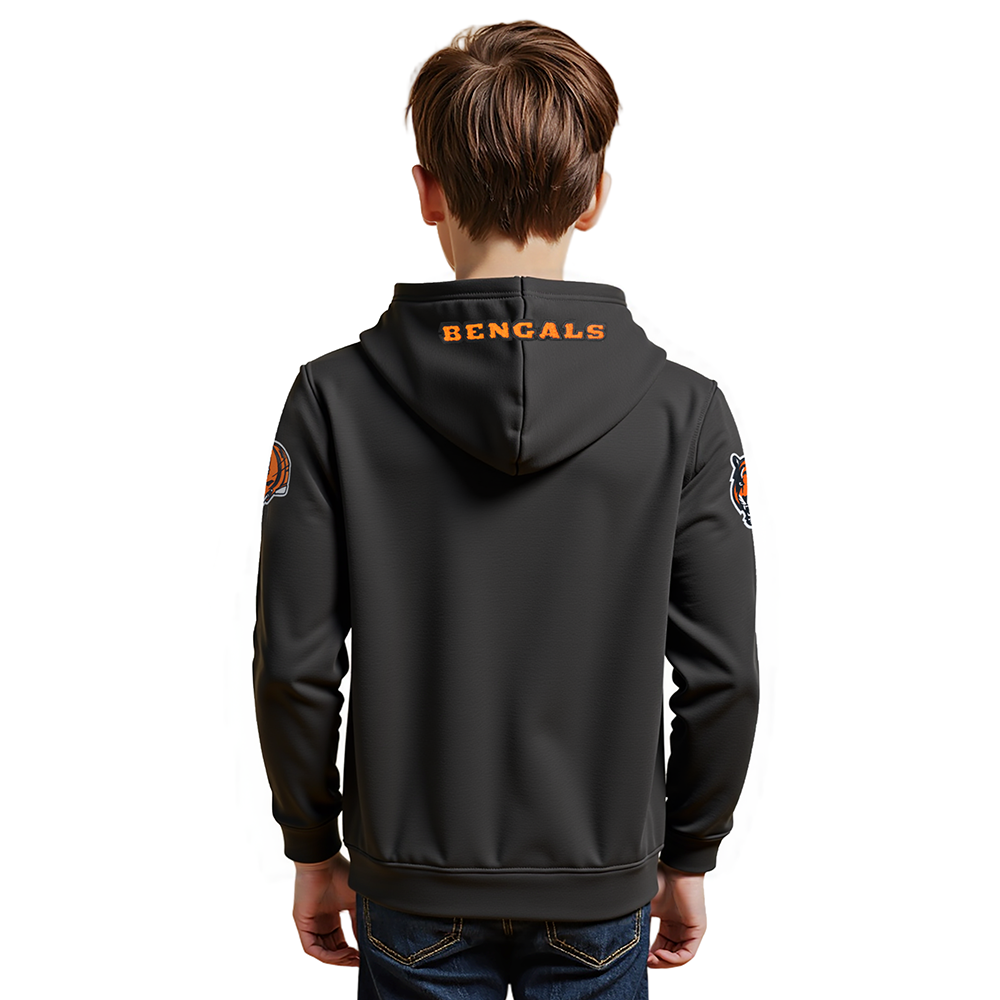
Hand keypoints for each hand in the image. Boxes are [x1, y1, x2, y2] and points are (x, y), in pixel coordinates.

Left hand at [291, 851, 359, 965]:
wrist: (325, 861)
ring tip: (353, 958)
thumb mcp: (355, 902)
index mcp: (331, 917)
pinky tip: (342, 954)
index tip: (364, 957)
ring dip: (338, 959)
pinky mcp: (302, 924)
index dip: (351, 952)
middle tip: (359, 961)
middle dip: (345, 959)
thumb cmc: (341, 874)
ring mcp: (310, 924)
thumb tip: (367, 942)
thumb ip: (359, 921)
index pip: (340, 942)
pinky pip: (312, 948)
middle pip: (331, 950)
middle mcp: (320, 923)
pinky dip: (328, 955)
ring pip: (322, 952)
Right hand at [647, 860, 706, 967]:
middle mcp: (680, 929)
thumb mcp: (645, 907)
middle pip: (670, 955)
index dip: (650, 956)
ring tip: (652, 960)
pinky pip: (688, 953)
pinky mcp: (697, 930)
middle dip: (657, 962)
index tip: (638, 957)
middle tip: (644, 961)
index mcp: (668, 924)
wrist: (675, 868)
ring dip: (665, 963)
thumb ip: (639, 924)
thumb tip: (624, 942)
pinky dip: (674, 959)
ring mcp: (690, 930)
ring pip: (679, 957)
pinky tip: (660, 955)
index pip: (660, 947)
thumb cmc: (659, 881)